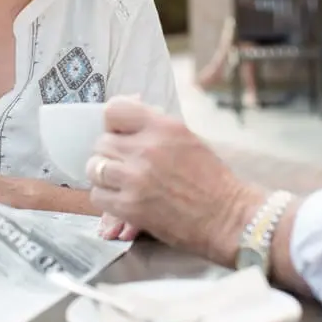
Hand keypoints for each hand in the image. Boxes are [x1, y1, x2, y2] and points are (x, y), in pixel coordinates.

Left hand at [87, 97, 264, 263]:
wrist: (227, 216)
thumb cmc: (211, 178)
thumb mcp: (187, 138)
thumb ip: (155, 125)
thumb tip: (130, 104)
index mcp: (163, 126)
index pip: (114, 110)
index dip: (112, 123)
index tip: (119, 133)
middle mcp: (146, 148)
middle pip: (102, 142)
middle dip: (110, 153)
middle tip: (123, 164)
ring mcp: (135, 178)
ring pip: (94, 168)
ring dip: (104, 175)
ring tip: (120, 182)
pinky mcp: (130, 206)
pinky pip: (98, 195)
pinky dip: (106, 198)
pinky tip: (121, 199)